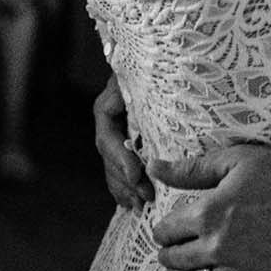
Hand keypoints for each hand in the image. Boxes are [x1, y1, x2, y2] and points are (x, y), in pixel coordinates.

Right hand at [93, 74, 153, 210]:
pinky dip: (125, 189)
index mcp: (108, 106)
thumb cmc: (160, 67)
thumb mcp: (150, 79)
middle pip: (110, 158)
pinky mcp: (125, 145)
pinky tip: (133, 205)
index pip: (107, 136)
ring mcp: (114, 134)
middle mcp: (108, 122)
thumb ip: (148, 93)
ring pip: (112, 168)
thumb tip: (159, 107)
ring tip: (142, 207)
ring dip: (126, 190)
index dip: (120, 158)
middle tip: (146, 198)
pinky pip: (118, 172)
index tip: (136, 175)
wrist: (163, 64)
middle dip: (127, 181)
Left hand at [150, 145, 270, 270]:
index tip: (165, 229)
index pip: (168, 229)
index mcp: (209, 214)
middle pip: (176, 258)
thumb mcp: (235, 161)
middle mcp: (218, 248)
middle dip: (168, 254)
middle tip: (168, 251)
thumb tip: (153, 167)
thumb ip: (190, 169)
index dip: (163, 229)